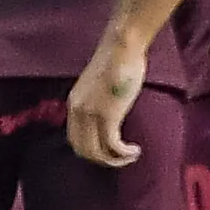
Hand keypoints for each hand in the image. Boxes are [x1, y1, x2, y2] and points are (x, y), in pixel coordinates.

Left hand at [67, 30, 148, 167]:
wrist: (121, 49)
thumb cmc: (116, 63)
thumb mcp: (99, 87)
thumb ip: (97, 103)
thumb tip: (107, 119)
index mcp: (73, 105)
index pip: (75, 140)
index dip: (91, 151)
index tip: (109, 151)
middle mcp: (77, 112)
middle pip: (83, 150)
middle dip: (102, 160)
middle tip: (121, 158)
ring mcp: (91, 115)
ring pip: (97, 153)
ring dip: (115, 160)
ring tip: (131, 155)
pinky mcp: (107, 116)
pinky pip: (113, 146)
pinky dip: (124, 154)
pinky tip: (135, 150)